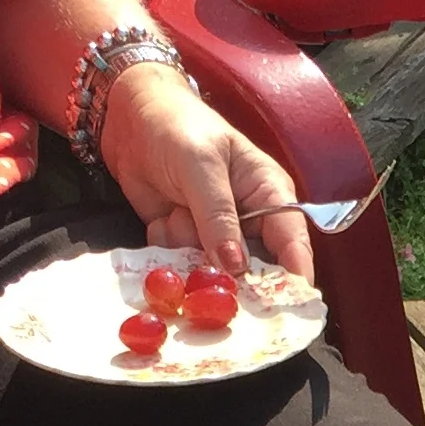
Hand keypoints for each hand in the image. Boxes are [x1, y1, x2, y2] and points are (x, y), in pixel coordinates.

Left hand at [99, 64, 315, 279]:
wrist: (129, 117)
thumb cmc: (177, 126)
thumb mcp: (201, 165)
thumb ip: (218, 215)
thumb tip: (236, 264)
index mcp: (269, 195)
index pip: (293, 243)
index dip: (294, 277)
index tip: (286, 308)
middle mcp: (248, 222)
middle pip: (254, 270)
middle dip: (229, 272)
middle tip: (208, 264)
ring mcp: (215, 236)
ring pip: (211, 271)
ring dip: (188, 250)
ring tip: (176, 212)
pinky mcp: (184, 242)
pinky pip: (179, 266)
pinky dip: (165, 248)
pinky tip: (160, 219)